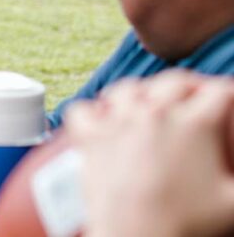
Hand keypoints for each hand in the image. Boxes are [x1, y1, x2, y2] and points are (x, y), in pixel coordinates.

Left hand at [67, 70, 233, 236]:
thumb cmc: (190, 225)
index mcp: (194, 123)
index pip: (219, 91)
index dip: (228, 94)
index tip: (228, 102)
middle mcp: (153, 113)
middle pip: (175, 81)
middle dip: (191, 86)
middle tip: (197, 99)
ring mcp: (117, 122)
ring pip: (128, 88)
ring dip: (142, 93)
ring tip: (150, 105)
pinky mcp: (89, 138)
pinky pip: (84, 109)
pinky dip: (93, 111)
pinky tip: (103, 120)